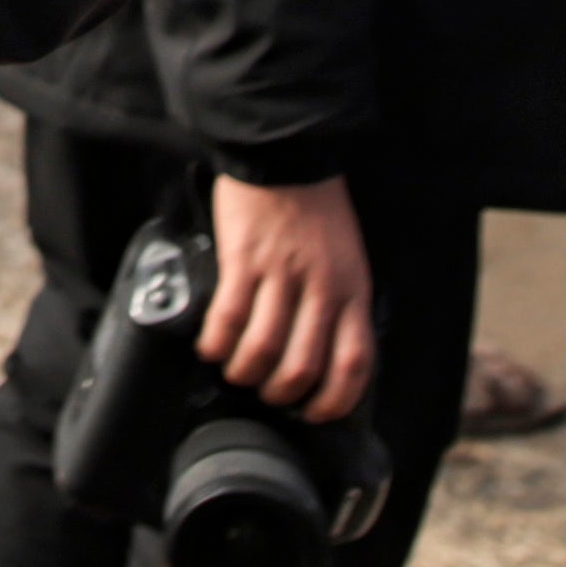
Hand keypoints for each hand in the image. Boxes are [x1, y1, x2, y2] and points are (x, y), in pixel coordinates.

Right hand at [202, 172, 378, 423]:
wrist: (286, 154)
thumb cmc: (316, 209)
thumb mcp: (348, 260)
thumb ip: (340, 304)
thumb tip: (324, 356)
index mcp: (353, 290)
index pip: (354, 365)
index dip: (333, 402)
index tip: (314, 413)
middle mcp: (321, 288)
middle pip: (303, 368)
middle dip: (279, 394)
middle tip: (266, 392)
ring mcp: (282, 274)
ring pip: (263, 350)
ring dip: (245, 372)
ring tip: (236, 370)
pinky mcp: (244, 259)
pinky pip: (228, 317)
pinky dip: (216, 344)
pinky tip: (211, 347)